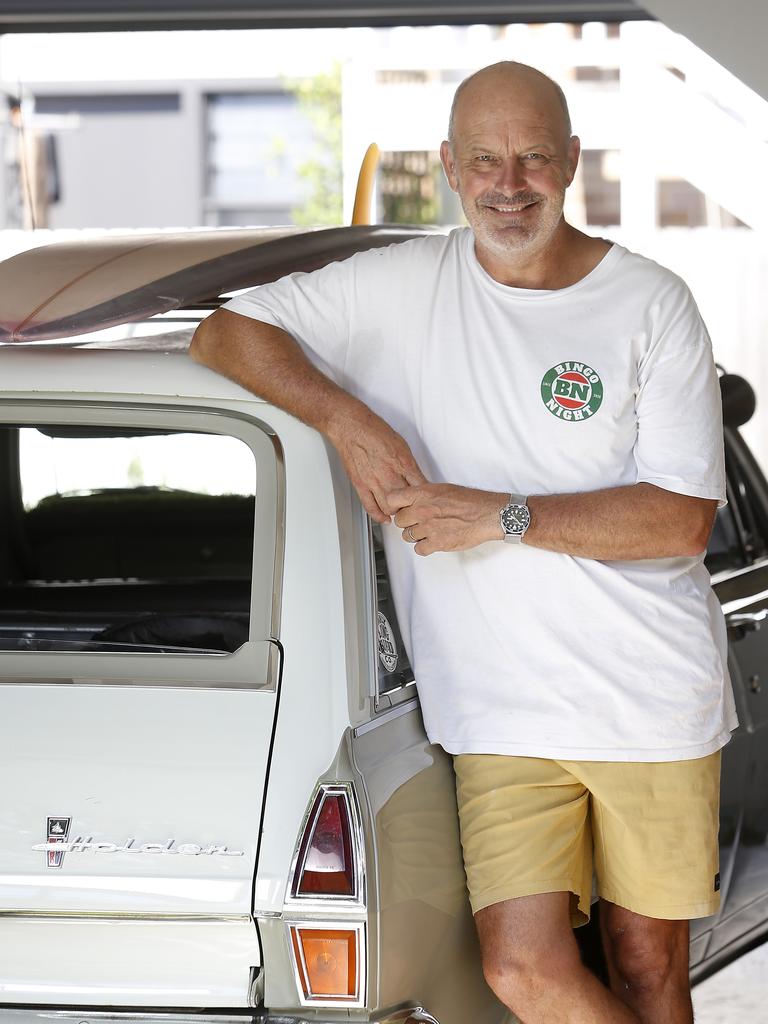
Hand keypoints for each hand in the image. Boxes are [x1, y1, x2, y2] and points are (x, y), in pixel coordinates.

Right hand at [327, 404, 426, 522]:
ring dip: (397, 512)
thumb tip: (417, 478)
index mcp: (403, 463)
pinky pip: (371, 506)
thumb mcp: (401, 445)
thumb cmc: (375, 431)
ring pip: (390, 508)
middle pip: (407, 501)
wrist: (351, 427)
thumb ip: (409, 464)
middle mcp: (390, 474)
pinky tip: (384, 518)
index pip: (421, 487)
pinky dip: (379, 516)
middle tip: (415, 509)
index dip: (426, 497)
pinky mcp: (360, 485)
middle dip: (412, 507)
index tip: (427, 500)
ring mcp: (374, 481)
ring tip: (401, 512)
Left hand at [390, 483, 506, 554]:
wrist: (487, 514)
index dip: (395, 505)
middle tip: (418, 521)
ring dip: (416, 535)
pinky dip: (424, 547)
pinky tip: (433, 541)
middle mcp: (423, 510)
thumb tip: (411, 500)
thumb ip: (424, 495)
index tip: (399, 508)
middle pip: (399, 520)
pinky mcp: (437, 543)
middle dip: (407, 522)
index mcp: (423, 494)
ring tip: (429, 530)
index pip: (392, 499)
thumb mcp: (443, 489)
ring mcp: (429, 528)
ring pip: (407, 536)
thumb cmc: (470, 501)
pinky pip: (419, 549)